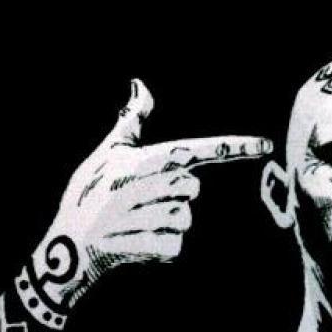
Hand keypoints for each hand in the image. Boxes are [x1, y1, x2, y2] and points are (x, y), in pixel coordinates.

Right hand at [27, 79, 271, 310]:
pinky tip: (136, 243)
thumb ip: (131, 121)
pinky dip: (160, 248)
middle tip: (140, 202)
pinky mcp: (146, 247)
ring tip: (136, 223)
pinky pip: (175, 245)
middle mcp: (141, 187)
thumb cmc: (88, 194)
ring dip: (167, 223)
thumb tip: (141, 84)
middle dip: (174, 196)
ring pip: (185, 218)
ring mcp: (144, 218)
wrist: (66, 246)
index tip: (265, 145)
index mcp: (137, 161)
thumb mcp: (106, 153)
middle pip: (191, 187)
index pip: (192, 150)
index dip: (231, 147)